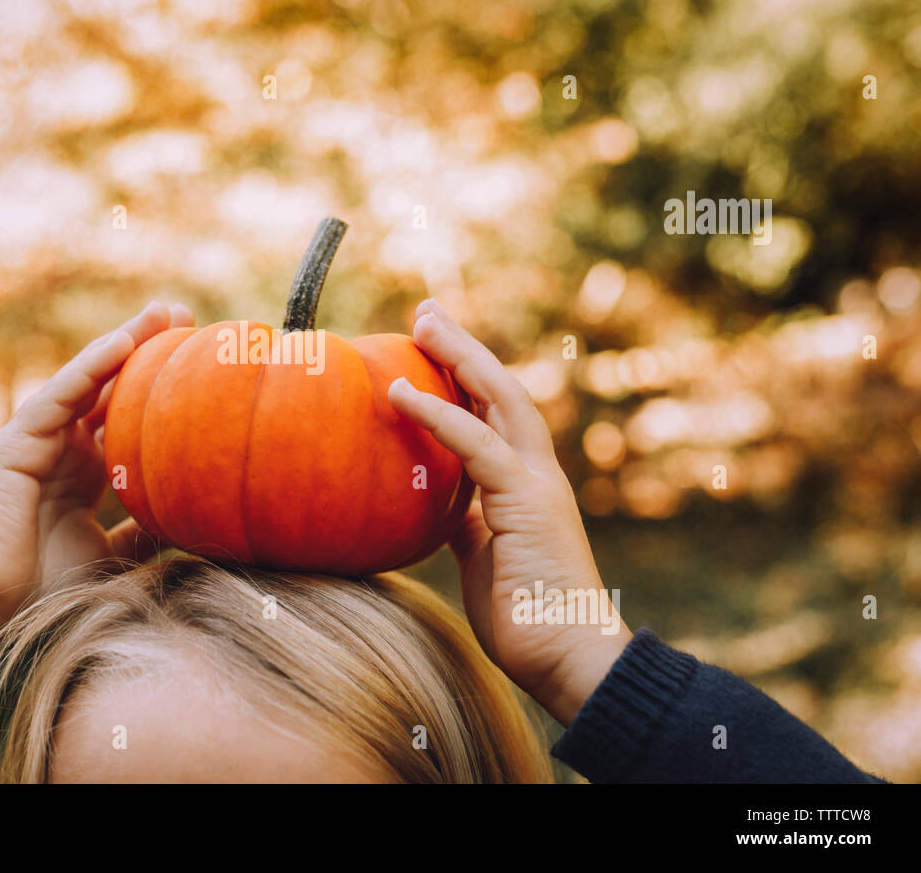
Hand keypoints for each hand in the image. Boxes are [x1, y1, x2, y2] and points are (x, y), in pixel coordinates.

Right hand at [0, 300, 192, 627]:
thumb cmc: (38, 585)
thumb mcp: (111, 554)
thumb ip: (142, 534)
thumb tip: (193, 525)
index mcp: (84, 470)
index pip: (125, 416)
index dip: (157, 389)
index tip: (199, 365)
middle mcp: (63, 447)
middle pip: (110, 386)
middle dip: (146, 350)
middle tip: (186, 316)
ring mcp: (39, 440)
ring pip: (86, 380)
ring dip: (124, 342)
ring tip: (162, 313)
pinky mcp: (17, 441)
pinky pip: (57, 397)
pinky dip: (88, 368)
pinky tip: (122, 342)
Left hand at [388, 299, 630, 724]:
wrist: (568, 656)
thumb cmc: (525, 612)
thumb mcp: (483, 556)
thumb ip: (467, 521)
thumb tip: (434, 504)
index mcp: (526, 482)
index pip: (495, 413)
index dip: (465, 376)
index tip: (432, 345)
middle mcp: (537, 471)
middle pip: (499, 389)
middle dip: (462, 348)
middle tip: (426, 313)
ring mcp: (535, 483)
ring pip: (497, 400)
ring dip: (458, 357)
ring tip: (421, 324)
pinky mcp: (524, 502)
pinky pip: (475, 446)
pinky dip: (437, 415)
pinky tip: (401, 392)